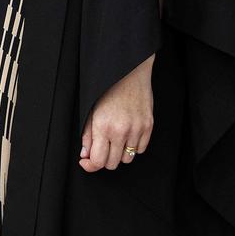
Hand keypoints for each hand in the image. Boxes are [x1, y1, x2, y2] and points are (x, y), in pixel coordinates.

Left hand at [79, 55, 154, 172]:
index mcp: (103, 126)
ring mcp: (137, 129)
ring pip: (127, 159)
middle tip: (101, 147)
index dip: (90, 165)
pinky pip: (140, 149)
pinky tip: (127, 134)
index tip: (86, 162)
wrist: (128, 70)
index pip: (98, 160)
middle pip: (112, 163)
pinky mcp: (148, 126)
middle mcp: (121, 131)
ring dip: (119, 153)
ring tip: (115, 139)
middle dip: (104, 158)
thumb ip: (87, 135)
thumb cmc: (106, 88)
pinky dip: (133, 146)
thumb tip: (86, 155)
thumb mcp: (90, 109)